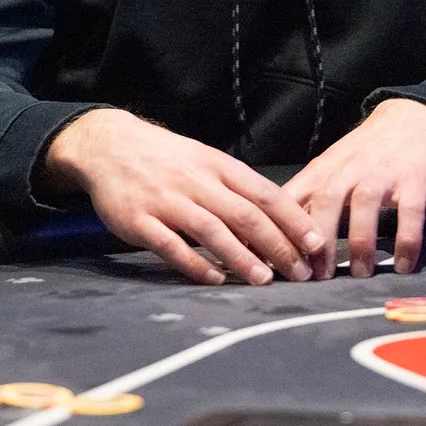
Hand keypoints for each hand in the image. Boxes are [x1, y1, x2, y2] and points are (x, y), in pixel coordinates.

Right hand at [43, 109, 323, 285]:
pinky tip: (214, 279)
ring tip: (263, 280)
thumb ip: (236, 189)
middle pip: (244, 214)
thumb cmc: (166, 159)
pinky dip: (194, 263)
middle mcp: (196, 181)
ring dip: (241, 257)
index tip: (316, 243)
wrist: (110, 145)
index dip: (293, 220)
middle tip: (299, 272)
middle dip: (277, 245)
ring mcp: (166, 200)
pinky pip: (170, 244)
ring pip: (211, 229)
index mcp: (218, 165)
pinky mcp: (139, 220)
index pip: (264, 193)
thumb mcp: (205, 161)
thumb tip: (277, 222)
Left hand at [283, 98, 425, 279]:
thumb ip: (305, 199)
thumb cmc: (363, 155)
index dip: (282, 229)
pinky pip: (409, 212)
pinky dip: (406, 240)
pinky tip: (403, 266)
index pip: (295, 198)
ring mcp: (382, 175)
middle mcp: (349, 170)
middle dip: (321, 241)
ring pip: (365, 204)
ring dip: (361, 242)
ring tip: (360, 273)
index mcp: (323, 171)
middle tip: (320, 276)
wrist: (409, 122)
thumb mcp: (328, 170)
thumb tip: (274, 237)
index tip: (278, 262)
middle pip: (326, 201)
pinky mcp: (413, 182)